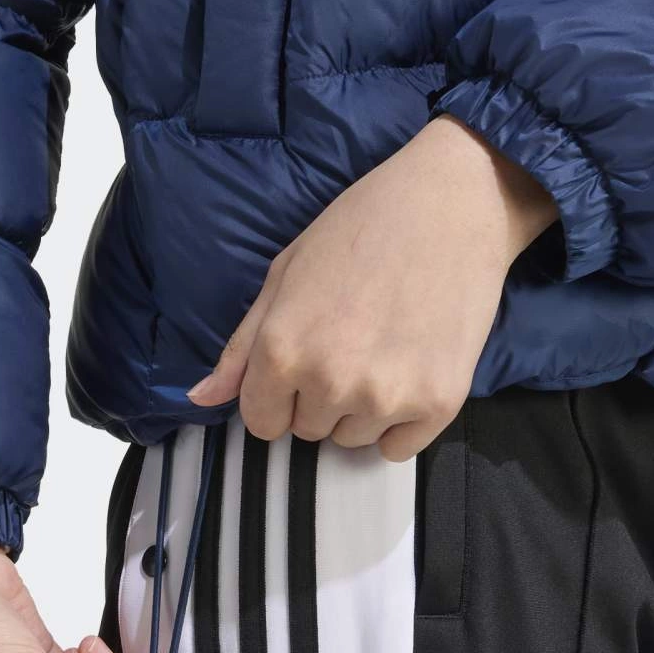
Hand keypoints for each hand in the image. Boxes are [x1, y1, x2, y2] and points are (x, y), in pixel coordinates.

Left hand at [188, 115, 554, 459]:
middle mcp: (329, 381)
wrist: (452, 204)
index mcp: (282, 350)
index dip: (277, 397)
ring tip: (384, 347)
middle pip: (308, 431)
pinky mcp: (440, 404)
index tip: (301, 365)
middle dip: (320, 397)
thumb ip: (242, 347)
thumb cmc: (362, 226)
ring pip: (353, 438)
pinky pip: (398, 448)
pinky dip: (401, 421)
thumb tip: (201, 399)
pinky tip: (411, 367)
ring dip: (361, 409)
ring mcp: (387, 397)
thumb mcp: (285, 274)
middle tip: (351, 340)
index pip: (261, 423)